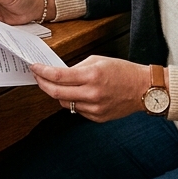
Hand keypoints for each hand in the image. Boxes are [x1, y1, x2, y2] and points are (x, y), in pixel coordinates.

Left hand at [30, 56, 151, 122]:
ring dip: (58, 94)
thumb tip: (60, 73)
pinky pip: (77, 110)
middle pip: (56, 93)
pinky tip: (77, 94)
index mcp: (92, 76)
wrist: (143, 89)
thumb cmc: (123, 71)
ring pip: (65, 103)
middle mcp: (92, 94)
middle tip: (38, 77)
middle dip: (43, 84)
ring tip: (57, 84)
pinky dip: (73, 101)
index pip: (58, 76)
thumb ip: (77, 68)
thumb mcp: (98, 60)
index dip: (42, 72)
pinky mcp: (97, 117)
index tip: (34, 68)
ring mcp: (94, 108)